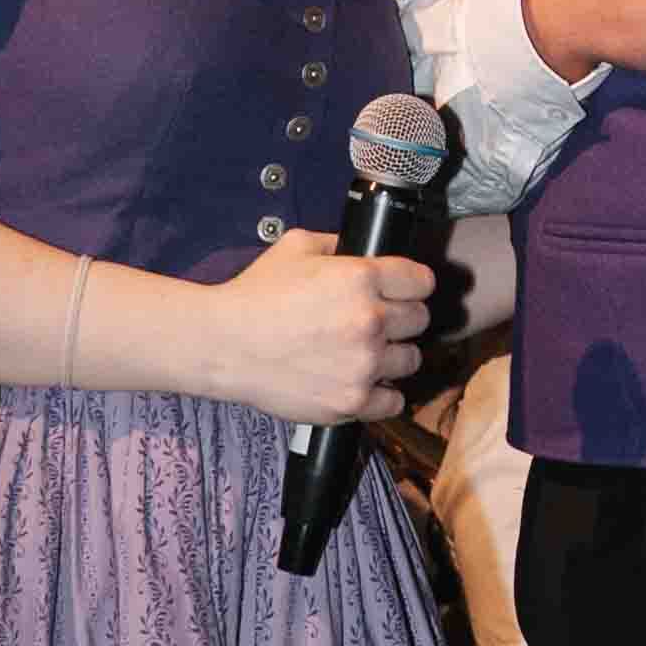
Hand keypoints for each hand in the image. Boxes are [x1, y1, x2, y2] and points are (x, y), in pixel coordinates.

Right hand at [204, 234, 433, 425]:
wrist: (223, 345)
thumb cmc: (254, 295)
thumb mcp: (295, 247)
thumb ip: (337, 244)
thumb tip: (363, 248)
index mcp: (360, 277)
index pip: (422, 281)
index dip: (411, 284)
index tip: (402, 292)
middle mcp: (369, 320)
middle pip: (420, 320)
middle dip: (401, 318)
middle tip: (375, 323)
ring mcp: (363, 364)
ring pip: (411, 360)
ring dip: (393, 356)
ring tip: (364, 354)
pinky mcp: (352, 401)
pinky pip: (394, 401)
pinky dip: (382, 395)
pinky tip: (361, 381)